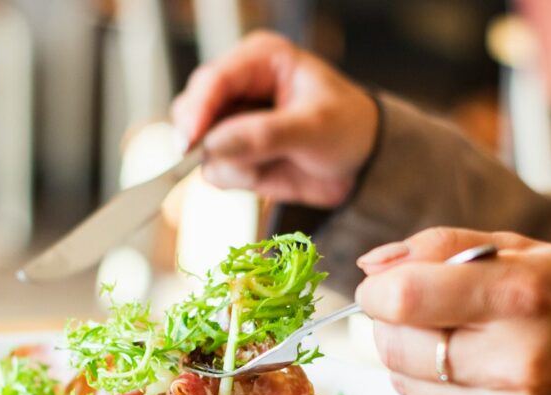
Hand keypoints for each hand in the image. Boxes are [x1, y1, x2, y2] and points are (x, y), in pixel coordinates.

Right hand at [171, 31, 377, 206]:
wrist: (361, 165)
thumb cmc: (349, 129)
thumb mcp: (315, 127)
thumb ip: (266, 134)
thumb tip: (215, 145)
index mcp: (260, 60)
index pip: (214, 79)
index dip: (198, 110)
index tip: (189, 141)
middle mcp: (239, 87)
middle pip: (192, 109)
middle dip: (208, 140)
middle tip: (236, 159)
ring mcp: (232, 122)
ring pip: (199, 146)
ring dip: (231, 163)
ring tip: (270, 163)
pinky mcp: (232, 153)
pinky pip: (214, 171)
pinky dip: (236, 178)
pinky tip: (264, 173)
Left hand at [355, 228, 550, 394]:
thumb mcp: (527, 251)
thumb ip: (442, 247)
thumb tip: (372, 266)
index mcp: (522, 294)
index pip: (405, 298)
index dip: (379, 291)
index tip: (386, 288)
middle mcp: (516, 358)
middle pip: (396, 346)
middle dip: (394, 325)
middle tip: (426, 314)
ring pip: (407, 383)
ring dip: (416, 361)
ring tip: (462, 344)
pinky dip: (442, 393)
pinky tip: (482, 377)